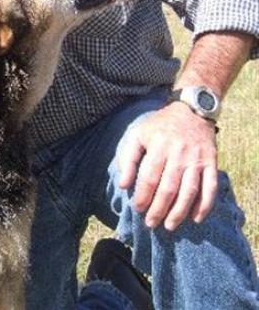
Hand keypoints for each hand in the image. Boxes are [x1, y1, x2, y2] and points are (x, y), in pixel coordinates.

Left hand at [117, 102, 217, 230]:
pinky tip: (196, 218)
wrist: (191, 111)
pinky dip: (204, 205)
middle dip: (159, 209)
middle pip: (168, 188)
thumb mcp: (138, 134)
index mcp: (159, 146)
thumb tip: (123, 185)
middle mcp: (179, 153)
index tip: (137, 208)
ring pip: (189, 191)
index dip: (143, 196)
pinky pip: (210, 187)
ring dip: (179, 212)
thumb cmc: (160, 126)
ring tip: (169, 226)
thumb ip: (128, 158)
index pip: (150, 177)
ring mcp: (197, 159)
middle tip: (151, 223)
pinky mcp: (211, 162)